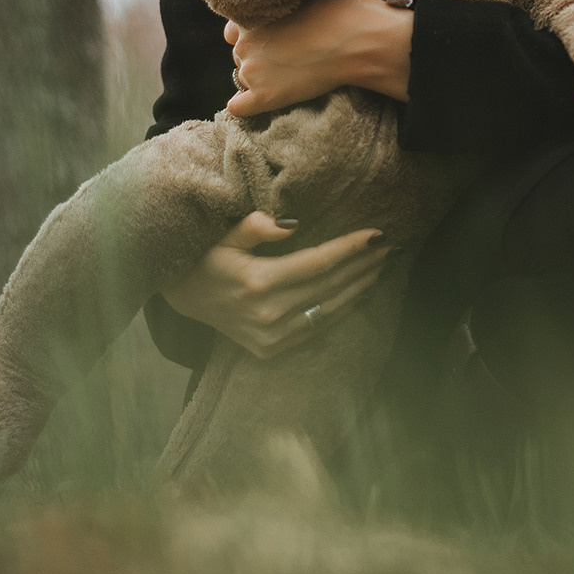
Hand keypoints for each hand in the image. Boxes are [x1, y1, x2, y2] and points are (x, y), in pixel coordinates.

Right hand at [158, 212, 389, 358]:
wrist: (185, 299)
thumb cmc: (207, 260)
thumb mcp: (226, 236)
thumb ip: (258, 226)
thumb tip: (294, 224)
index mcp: (259, 281)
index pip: (318, 262)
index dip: (350, 248)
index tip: (376, 234)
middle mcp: (269, 312)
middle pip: (329, 285)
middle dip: (362, 265)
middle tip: (388, 247)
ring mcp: (271, 335)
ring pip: (328, 310)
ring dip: (358, 288)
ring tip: (379, 268)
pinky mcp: (271, 349)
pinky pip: (316, 328)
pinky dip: (339, 310)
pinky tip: (357, 295)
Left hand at [226, 0, 412, 114]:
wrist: (358, 41)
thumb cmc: (342, 14)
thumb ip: (280, 9)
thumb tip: (280, 21)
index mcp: (251, 16)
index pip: (234, 33)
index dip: (256, 38)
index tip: (276, 41)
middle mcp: (243, 43)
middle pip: (240, 57)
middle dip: (260, 58)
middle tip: (291, 58)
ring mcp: (251, 71)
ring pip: (242, 79)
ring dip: (260, 79)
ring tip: (293, 75)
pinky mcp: (264, 96)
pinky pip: (237, 108)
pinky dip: (247, 106)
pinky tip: (268, 99)